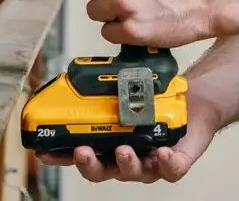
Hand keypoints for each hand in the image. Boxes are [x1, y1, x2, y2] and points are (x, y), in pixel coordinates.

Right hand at [36, 91, 222, 182]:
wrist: (194, 103)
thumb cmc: (159, 101)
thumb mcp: (129, 90)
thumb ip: (107, 84)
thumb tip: (84, 65)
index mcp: (110, 143)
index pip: (80, 154)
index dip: (62, 157)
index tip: (44, 151)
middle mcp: (127, 157)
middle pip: (101, 171)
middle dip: (89, 164)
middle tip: (83, 150)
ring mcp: (151, 163)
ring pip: (134, 172)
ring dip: (125, 163)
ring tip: (123, 149)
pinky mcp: (176, 163)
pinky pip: (170, 169)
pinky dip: (165, 163)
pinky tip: (161, 152)